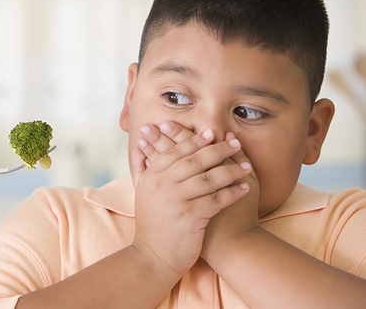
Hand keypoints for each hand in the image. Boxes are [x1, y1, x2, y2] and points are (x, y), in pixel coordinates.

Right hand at [131, 122, 251, 278]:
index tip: (212, 133)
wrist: (153, 256)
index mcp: (151, 176)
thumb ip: (144, 169)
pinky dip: (233, 193)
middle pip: (194, 160)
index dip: (194, 141)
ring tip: (246, 167)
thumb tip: (143, 146)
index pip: (175, 151)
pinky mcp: (190, 217)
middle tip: (235, 143)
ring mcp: (176, 200)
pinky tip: (244, 188)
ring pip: (208, 178)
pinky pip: (217, 199)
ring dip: (231, 170)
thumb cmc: (152, 224)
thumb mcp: (143, 193)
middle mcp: (162, 185)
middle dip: (218, 150)